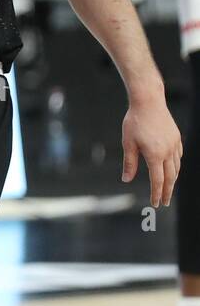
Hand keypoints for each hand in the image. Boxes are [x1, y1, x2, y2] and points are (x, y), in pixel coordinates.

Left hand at [121, 92, 181, 207]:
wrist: (149, 102)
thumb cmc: (134, 121)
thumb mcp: (128, 143)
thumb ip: (129, 163)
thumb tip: (126, 179)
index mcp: (155, 155)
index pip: (157, 181)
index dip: (157, 193)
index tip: (156, 203)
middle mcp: (168, 152)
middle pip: (170, 177)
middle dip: (167, 191)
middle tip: (164, 202)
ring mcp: (174, 144)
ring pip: (176, 167)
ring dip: (172, 180)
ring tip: (168, 188)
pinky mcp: (176, 138)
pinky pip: (178, 156)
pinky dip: (175, 165)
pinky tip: (172, 168)